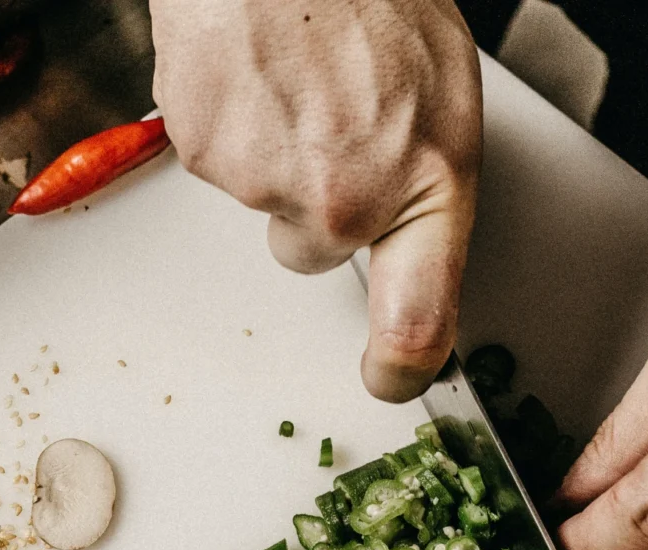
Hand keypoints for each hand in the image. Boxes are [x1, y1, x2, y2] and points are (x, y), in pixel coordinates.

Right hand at [149, 0, 481, 401]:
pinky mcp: (204, 154)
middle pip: (311, 252)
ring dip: (273, 154)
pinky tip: (254, 73)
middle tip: (326, 125)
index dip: (402, 366)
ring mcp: (269, 181)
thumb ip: (422, 177)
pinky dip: (231, 125)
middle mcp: (346, 198)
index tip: (390, 378)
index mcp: (426, 182)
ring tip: (295, 78)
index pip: (420, 321)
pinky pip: (217, 160)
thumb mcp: (443, 89)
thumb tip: (400, 231)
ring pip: (263, 201)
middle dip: (313, 205)